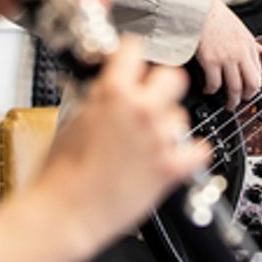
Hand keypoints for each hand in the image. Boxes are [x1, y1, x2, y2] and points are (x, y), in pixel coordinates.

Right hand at [38, 37, 209, 245]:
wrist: (67, 212)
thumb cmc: (62, 173)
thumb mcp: (72, 120)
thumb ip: (98, 99)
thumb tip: (108, 89)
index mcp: (112, 93)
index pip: (134, 49)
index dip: (131, 55)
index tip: (131, 61)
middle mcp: (141, 110)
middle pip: (173, 77)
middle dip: (161, 85)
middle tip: (150, 97)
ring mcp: (159, 139)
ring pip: (181, 116)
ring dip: (168, 125)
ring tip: (150, 140)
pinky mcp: (171, 168)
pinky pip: (199, 150)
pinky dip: (191, 153)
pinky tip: (178, 154)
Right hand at [195, 0, 261, 109]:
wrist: (200, 9)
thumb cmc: (217, 16)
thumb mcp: (241, 28)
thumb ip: (252, 42)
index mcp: (249, 45)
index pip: (259, 73)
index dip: (254, 86)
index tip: (249, 91)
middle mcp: (241, 53)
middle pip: (252, 84)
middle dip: (247, 97)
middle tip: (241, 101)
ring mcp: (226, 58)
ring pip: (234, 88)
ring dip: (231, 100)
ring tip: (227, 104)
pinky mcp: (210, 61)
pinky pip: (214, 84)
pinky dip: (211, 91)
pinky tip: (207, 90)